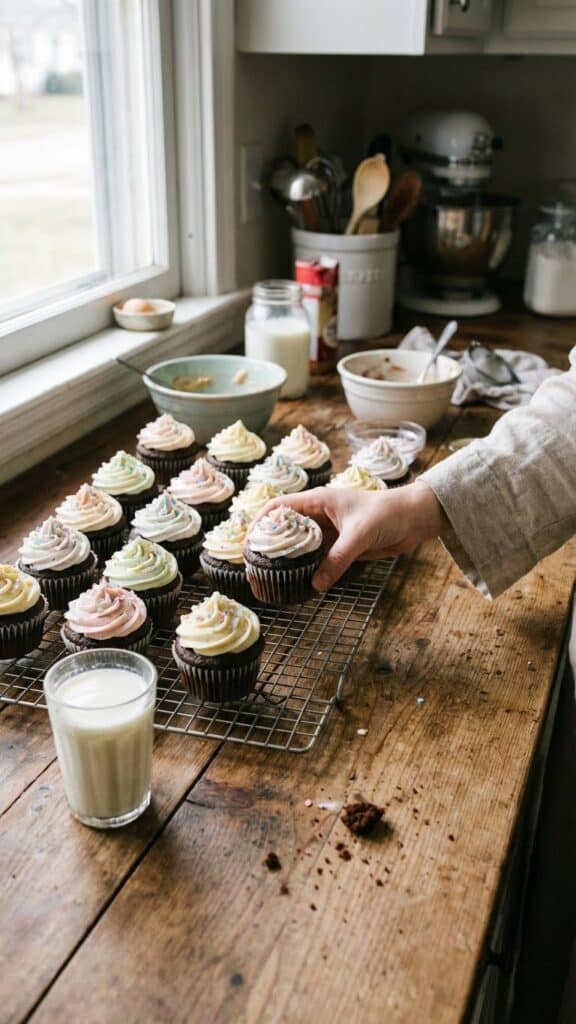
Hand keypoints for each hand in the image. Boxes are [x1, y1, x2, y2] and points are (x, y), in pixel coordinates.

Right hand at [262, 481, 448, 590]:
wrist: (416, 519)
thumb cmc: (388, 513)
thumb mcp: (360, 535)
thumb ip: (338, 559)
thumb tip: (317, 585)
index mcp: (318, 500)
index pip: (279, 507)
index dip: (260, 522)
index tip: (248, 544)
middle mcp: (320, 515)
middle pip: (286, 529)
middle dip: (271, 546)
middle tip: (256, 568)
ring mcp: (330, 533)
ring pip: (302, 547)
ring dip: (290, 561)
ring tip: (273, 580)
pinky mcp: (342, 548)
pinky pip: (320, 560)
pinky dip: (310, 571)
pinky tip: (301, 585)